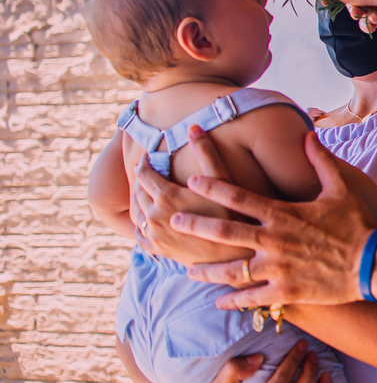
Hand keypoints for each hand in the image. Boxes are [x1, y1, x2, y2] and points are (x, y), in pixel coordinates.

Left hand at [132, 126, 248, 265]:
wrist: (234, 255)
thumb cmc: (233, 215)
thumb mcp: (223, 180)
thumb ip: (206, 153)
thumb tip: (192, 127)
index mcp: (167, 196)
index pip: (143, 174)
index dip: (143, 163)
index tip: (147, 157)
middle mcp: (155, 216)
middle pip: (138, 192)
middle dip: (141, 180)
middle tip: (146, 172)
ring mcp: (154, 235)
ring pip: (136, 213)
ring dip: (138, 201)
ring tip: (146, 193)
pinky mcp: (158, 250)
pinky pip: (138, 235)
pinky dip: (139, 224)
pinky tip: (148, 220)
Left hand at [172, 133, 376, 307]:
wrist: (374, 262)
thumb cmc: (359, 223)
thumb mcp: (341, 187)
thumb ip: (320, 161)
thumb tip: (308, 135)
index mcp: (284, 214)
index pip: (240, 197)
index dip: (214, 188)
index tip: (193, 181)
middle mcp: (275, 241)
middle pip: (226, 231)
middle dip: (196, 225)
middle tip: (173, 221)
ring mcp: (278, 268)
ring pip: (232, 270)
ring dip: (207, 270)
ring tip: (187, 269)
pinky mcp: (286, 291)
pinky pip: (252, 298)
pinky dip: (233, 299)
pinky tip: (219, 300)